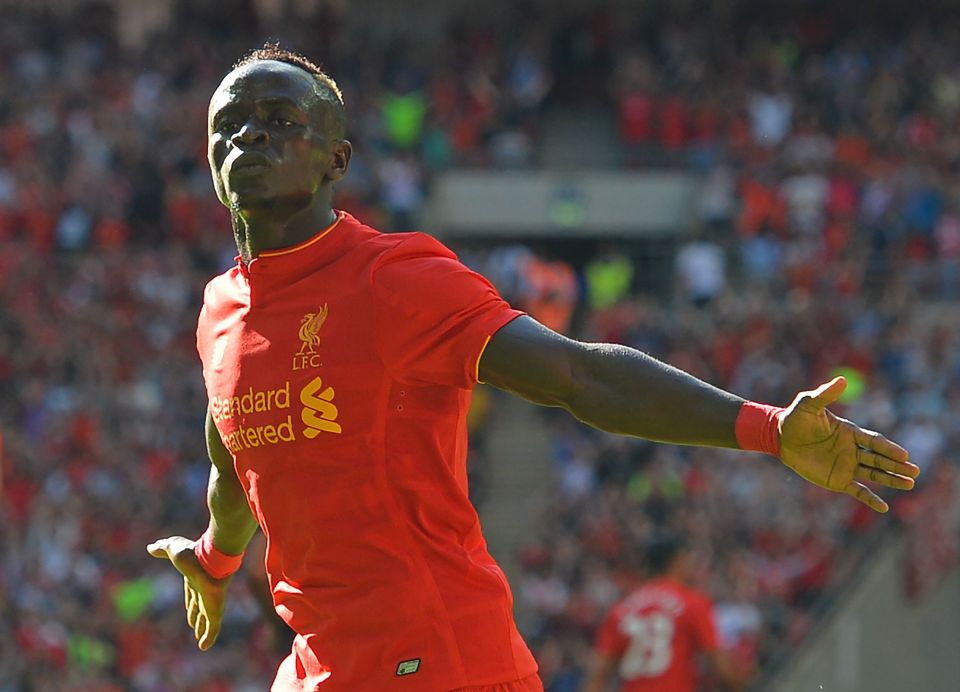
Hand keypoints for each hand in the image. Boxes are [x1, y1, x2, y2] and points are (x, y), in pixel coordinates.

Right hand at [147, 536, 230, 649]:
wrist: (212, 557)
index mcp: (194, 578)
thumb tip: (150, 547)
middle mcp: (204, 591)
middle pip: (199, 606)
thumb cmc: (193, 552)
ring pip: (207, 619)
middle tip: (194, 625)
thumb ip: (162, 548)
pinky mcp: (215, 609)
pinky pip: (212, 627)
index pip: (191, 593)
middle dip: (197, 615)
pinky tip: (204, 647)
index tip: (189, 610)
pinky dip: (209, 637)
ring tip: (201, 640)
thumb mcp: (172, 548)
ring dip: (203, 629)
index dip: (190, 602)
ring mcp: (211, 601)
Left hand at [778, 377, 919, 512]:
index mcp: (850, 432)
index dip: (889, 449)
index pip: (874, 442)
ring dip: (891, 479)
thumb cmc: (795, 418)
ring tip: (910, 484)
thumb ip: (825, 395)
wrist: (780, 437)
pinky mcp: (837, 480)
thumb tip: (841, 380)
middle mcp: (852, 450)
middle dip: (897, 465)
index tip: (904, 455)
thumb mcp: (809, 404)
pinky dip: (870, 499)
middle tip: (915, 472)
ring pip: (874, 474)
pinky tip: (884, 507)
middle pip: (879, 459)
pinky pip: (857, 491)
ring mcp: (846, 466)